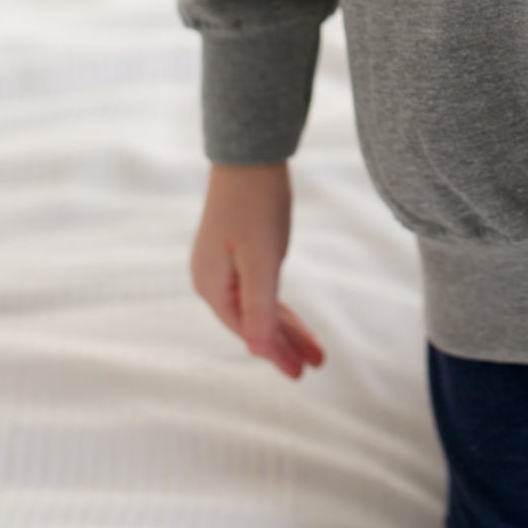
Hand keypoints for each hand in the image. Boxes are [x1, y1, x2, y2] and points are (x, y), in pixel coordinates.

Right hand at [189, 159, 326, 377]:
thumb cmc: (255, 204)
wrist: (250, 154)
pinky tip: (293, 318)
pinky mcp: (237, 251)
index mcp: (212, 285)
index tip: (302, 372)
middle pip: (253, 322)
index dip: (275, 352)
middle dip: (285, 343)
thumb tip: (257, 349)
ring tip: (316, 350)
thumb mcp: (261, 258)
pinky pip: (259, 288)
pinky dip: (279, 305)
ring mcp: (224, 265)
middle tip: (316, 364)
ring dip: (287, 327)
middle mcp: (212, 280)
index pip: (247, 330)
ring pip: (259, 307)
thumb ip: (259, 305)